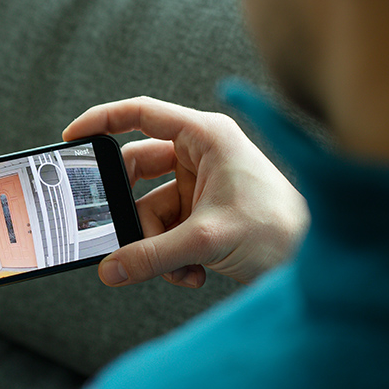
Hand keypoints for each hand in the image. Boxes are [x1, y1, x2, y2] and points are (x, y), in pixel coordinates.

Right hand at [63, 96, 309, 287]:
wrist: (318, 260)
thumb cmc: (283, 229)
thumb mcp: (208, 239)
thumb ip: (152, 255)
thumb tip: (110, 269)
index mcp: (204, 137)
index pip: (140, 114)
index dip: (101, 122)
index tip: (70, 140)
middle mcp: (199, 156)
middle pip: (137, 174)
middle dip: (131, 213)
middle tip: (115, 234)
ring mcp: (199, 186)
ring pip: (149, 212)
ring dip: (156, 246)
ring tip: (177, 268)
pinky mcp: (201, 214)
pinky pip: (165, 232)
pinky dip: (171, 256)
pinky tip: (192, 273)